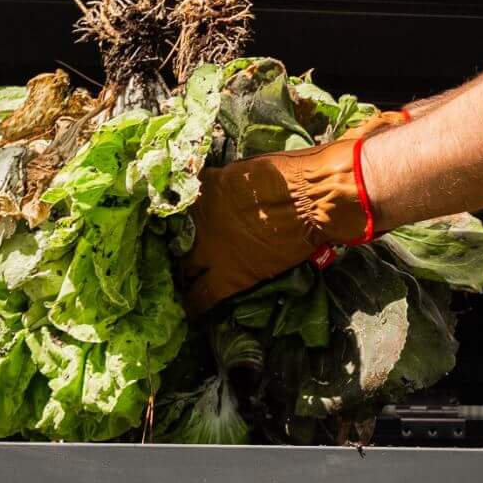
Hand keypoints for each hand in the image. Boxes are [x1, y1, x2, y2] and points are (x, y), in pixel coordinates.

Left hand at [177, 110, 408, 317]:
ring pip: (183, 271)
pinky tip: (190, 311)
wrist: (312, 199)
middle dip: (173, 248)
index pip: (171, 209)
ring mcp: (211, 250)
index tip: (172, 229)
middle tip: (177, 256)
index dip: (171, 222)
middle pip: (172, 242)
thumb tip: (212, 189)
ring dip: (182, 276)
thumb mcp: (242, 171)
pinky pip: (202, 297)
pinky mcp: (230, 277)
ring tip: (182, 283)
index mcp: (201, 191)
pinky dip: (195, 305)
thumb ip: (220, 183)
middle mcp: (197, 221)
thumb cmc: (287, 175)